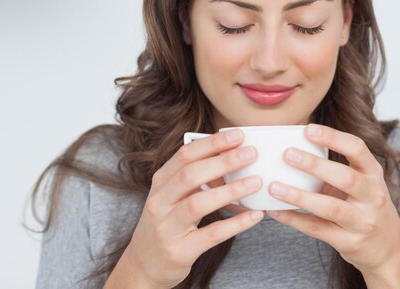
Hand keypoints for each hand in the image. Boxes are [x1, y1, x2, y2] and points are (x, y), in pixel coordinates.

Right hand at [122, 130, 264, 288]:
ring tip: (255, 182)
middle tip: (250, 153)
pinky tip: (254, 215)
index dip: (211, 144)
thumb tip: (231, 157)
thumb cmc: (165, 223)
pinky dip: (235, 224)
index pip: (184, 155)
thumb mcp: (172, 196)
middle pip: (190, 175)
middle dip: (222, 161)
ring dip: (229, 191)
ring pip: (198, 203)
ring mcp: (167, 227)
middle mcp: (159, 202)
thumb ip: (194, 178)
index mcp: (160, 182)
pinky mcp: (180, 251)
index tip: (237, 135)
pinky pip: (211, 235)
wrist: (144, 264)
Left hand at [266, 124, 399, 274]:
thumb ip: (335, 167)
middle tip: (287, 154)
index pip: (358, 149)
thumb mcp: (361, 182)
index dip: (333, 137)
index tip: (308, 129)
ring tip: (274, 187)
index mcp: (373, 174)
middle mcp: (373, 196)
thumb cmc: (365, 206)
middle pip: (346, 177)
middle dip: (315, 165)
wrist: (388, 248)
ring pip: (331, 207)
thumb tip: (292, 146)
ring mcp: (362, 221)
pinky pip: (317, 229)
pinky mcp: (350, 242)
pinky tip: (275, 211)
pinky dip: (294, 219)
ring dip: (300, 196)